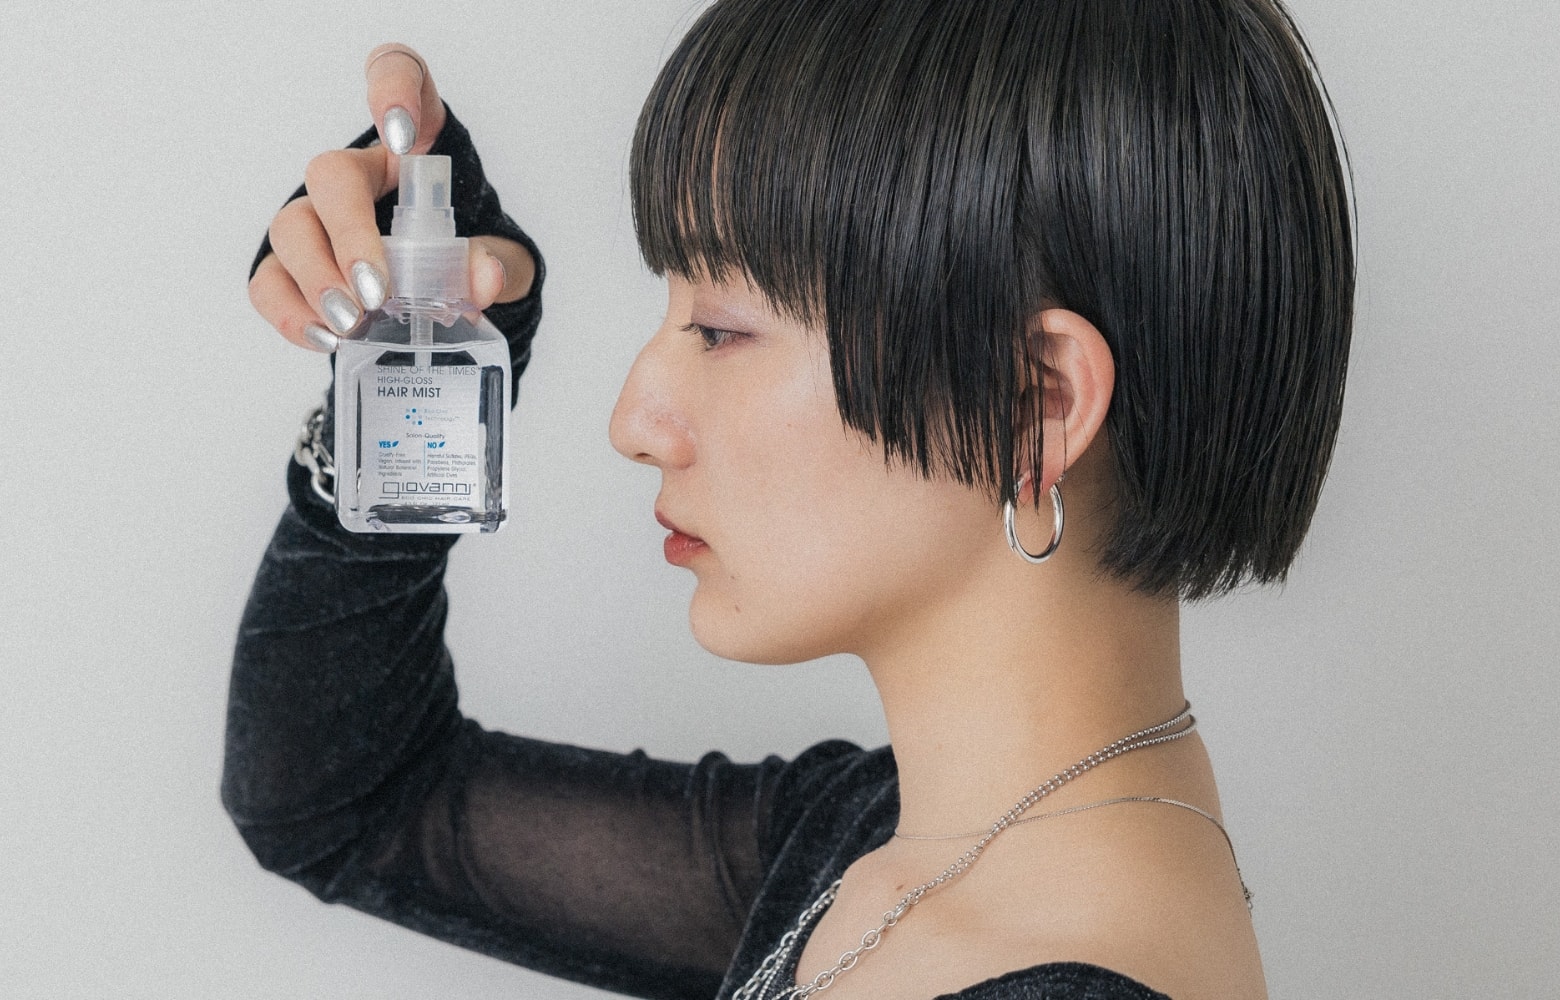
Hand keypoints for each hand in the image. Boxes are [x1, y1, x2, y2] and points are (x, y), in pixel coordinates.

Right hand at [249, 44, 534, 351]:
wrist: (438, 306)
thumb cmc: (465, 260)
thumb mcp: (498, 259)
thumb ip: (498, 263)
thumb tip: (483, 276)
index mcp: (414, 147)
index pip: (399, 79)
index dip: (392, 88)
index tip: (401, 131)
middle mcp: (358, 175)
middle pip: (331, 176)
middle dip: (349, 233)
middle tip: (376, 292)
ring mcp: (315, 219)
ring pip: (291, 227)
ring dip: (317, 278)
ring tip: (353, 323)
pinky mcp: (290, 268)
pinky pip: (270, 281)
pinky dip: (291, 313)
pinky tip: (325, 338)